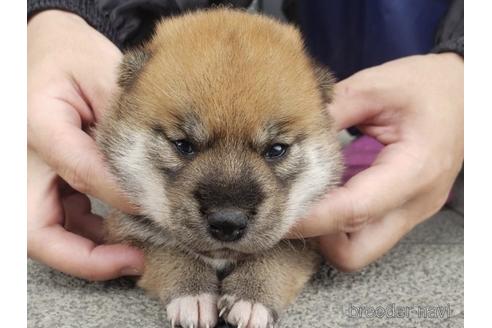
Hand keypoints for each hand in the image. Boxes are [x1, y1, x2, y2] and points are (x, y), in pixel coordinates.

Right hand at [28, 10, 143, 279]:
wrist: (44, 49)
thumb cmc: (71, 56)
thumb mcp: (102, 74)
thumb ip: (120, 123)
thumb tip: (147, 179)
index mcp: (37, 122)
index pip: (80, 171)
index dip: (121, 196)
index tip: (156, 207)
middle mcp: (18, 156)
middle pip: (36, 229)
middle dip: (84, 256)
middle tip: (132, 262)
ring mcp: (23, 171)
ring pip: (43, 231)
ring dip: (86, 248)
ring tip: (133, 250)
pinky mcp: (36, 178)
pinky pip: (53, 217)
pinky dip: (84, 231)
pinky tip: (116, 227)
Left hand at [290, 54, 462, 271]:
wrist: (467, 94)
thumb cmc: (428, 87)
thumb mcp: (377, 86)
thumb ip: (333, 110)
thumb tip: (290, 135)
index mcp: (414, 169)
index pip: (353, 211)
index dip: (309, 217)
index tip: (275, 210)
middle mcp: (414, 203)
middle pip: (354, 253)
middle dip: (316, 236)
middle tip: (290, 206)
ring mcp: (411, 213)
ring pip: (358, 251)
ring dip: (326, 233)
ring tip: (308, 198)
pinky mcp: (403, 212)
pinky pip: (364, 234)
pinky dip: (339, 225)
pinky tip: (326, 195)